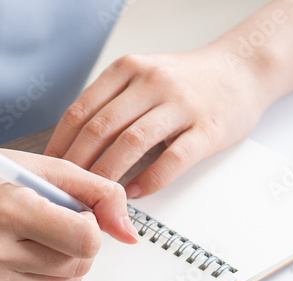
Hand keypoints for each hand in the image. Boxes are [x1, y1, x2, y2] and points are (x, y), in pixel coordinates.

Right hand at [0, 149, 138, 280]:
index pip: (85, 239)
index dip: (91, 225)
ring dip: (64, 258)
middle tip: (51, 218)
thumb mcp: (41, 168)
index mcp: (8, 210)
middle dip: (79, 242)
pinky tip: (18, 248)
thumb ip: (96, 192)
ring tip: (34, 232)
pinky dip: (42, 271)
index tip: (75, 212)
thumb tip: (129, 230)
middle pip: (80, 264)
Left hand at [44, 45, 274, 197]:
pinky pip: (172, 160)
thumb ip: (110, 103)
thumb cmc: (188, 82)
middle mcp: (151, 82)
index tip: (49, 171)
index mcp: (128, 70)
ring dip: (108, 176)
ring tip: (96, 198)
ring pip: (131, 144)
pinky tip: (135, 194)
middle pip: (101, 129)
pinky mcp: (207, 129)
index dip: (60, 146)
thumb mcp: (142, 77)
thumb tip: (70, 147)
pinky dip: (148, 181)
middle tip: (67, 193)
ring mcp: (181, 105)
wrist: (243, 71)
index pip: (81, 111)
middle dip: (78, 166)